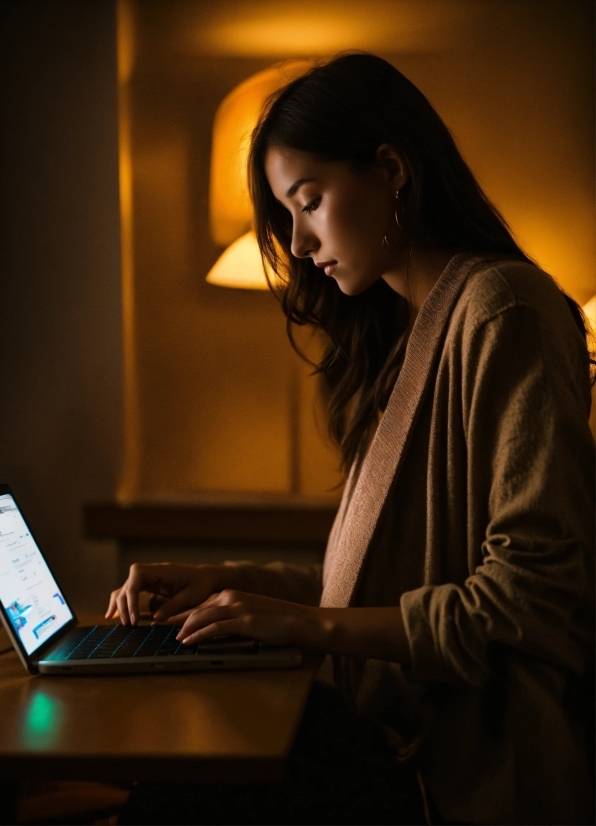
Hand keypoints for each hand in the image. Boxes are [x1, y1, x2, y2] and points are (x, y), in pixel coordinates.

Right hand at [105, 562, 239, 625]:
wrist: (208, 578)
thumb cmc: (201, 585)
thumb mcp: (191, 597)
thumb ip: (173, 606)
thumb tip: (155, 618)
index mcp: (162, 571)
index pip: (136, 577)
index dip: (131, 597)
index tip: (135, 618)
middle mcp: (153, 572)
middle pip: (128, 584)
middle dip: (124, 604)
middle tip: (128, 625)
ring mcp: (151, 578)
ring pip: (127, 587)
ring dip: (120, 602)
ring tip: (112, 619)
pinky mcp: (151, 585)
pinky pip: (133, 591)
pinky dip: (125, 602)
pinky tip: (117, 615)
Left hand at [176, 590, 318, 647]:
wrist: (301, 622)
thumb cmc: (279, 621)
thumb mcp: (253, 614)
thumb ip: (234, 617)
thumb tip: (217, 629)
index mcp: (234, 594)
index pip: (203, 604)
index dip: (187, 614)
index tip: (174, 623)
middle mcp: (233, 597)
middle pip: (199, 608)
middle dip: (181, 621)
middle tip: (168, 632)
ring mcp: (239, 608)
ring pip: (204, 616)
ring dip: (187, 629)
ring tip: (175, 640)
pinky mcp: (244, 621)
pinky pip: (215, 628)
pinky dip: (200, 635)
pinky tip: (189, 643)